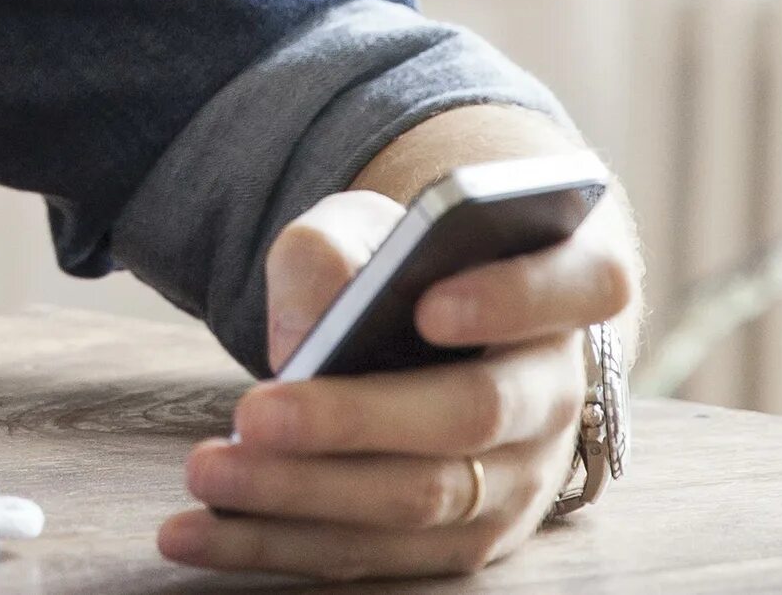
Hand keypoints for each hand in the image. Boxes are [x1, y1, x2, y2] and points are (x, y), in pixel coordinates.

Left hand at [157, 188, 637, 578]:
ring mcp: (520, 479)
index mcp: (566, 290)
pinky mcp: (465, 541)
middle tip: (256, 413)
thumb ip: (332, 250)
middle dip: (356, 419)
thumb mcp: (366, 227)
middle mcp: (557, 392)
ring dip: (302, 494)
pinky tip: (199, 531)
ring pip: (420, 499)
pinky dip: (277, 544)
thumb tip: (302, 334)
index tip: (429, 306)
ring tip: (208, 472)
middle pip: (475, 412)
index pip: (583, 286)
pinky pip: (372, 554)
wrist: (433, 333)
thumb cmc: (405, 269)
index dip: (512, 297)